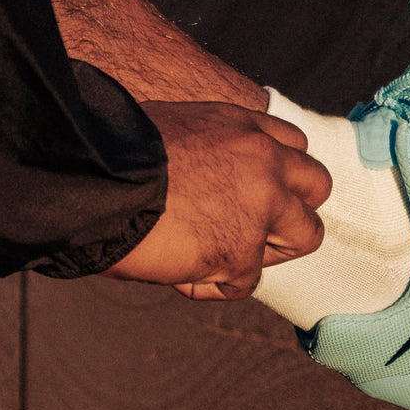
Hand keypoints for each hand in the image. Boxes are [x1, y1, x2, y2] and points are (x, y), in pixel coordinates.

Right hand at [104, 101, 331, 299]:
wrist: (91, 182)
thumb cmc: (112, 157)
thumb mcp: (173, 129)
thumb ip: (210, 149)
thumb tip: (207, 177)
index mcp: (241, 125)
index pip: (293, 143)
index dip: (278, 174)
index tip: (253, 191)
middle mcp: (263, 160)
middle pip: (318, 184)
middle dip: (292, 210)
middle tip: (254, 228)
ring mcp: (261, 206)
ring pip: (306, 235)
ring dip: (268, 251)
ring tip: (222, 256)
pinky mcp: (243, 251)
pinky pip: (245, 282)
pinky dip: (212, 284)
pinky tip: (178, 272)